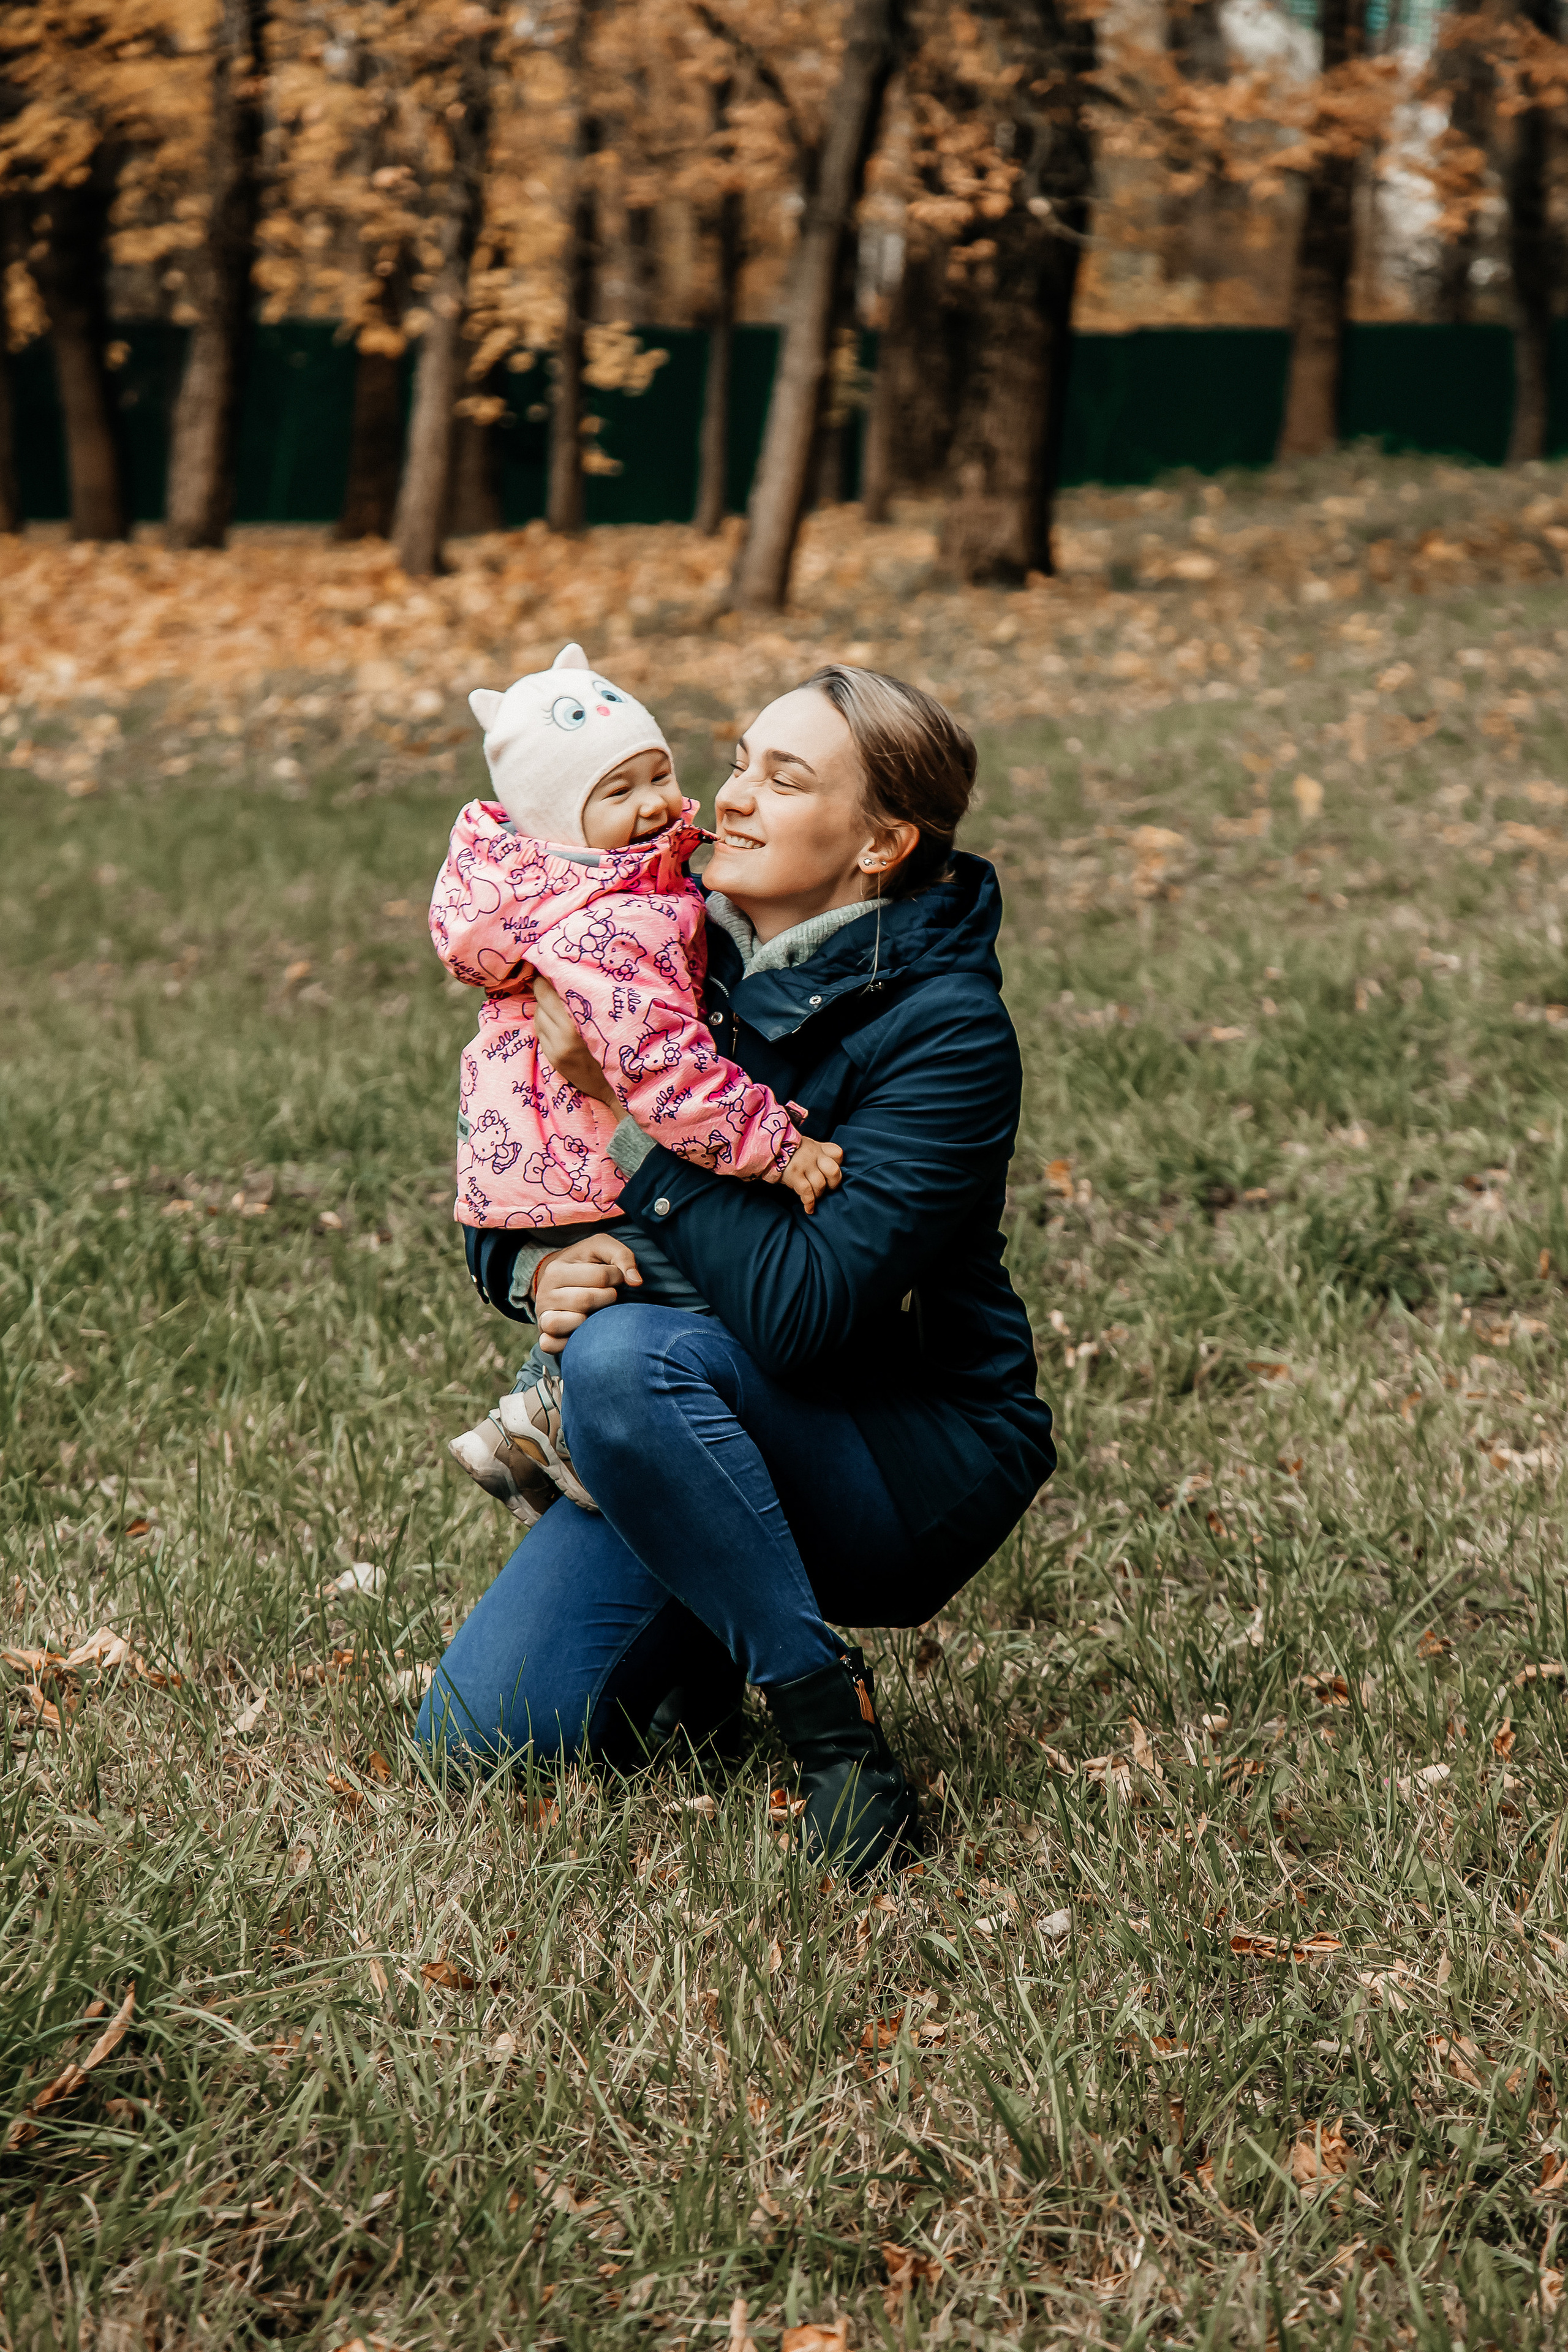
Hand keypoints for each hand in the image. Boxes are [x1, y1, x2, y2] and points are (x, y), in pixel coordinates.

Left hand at [531, 971, 617, 1111]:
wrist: (618, 1089)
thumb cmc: (621, 1051)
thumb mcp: (609, 1023)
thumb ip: (587, 1003)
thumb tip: (568, 977)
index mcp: (575, 1027)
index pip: (546, 993)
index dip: (546, 978)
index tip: (551, 968)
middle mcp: (561, 1038)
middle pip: (540, 1003)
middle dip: (545, 991)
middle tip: (556, 982)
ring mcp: (555, 1050)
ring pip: (537, 1017)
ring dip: (545, 1008)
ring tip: (561, 1006)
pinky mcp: (553, 1058)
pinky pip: (540, 1032)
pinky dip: (545, 1024)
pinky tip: (559, 1023)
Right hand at [533, 1231, 641, 1353]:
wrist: (557, 1278)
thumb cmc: (584, 1262)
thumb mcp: (600, 1247)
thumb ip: (621, 1256)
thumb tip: (636, 1282)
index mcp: (557, 1269)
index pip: (600, 1277)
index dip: (617, 1277)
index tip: (615, 1277)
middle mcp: (545, 1293)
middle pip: (585, 1300)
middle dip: (607, 1298)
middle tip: (609, 1295)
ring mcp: (543, 1316)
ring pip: (562, 1324)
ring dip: (587, 1322)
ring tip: (595, 1313)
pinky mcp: (544, 1335)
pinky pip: (549, 1345)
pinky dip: (565, 1343)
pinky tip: (582, 1334)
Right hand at [771, 1135, 844, 1214]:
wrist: (766, 1148)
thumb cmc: (787, 1152)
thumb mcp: (805, 1146)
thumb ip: (817, 1154)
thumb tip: (826, 1173)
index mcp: (818, 1148)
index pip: (838, 1154)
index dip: (838, 1164)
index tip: (829, 1172)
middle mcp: (813, 1155)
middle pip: (834, 1171)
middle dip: (834, 1183)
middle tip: (827, 1188)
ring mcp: (804, 1165)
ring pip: (820, 1184)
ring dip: (819, 1195)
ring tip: (814, 1198)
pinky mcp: (794, 1175)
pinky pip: (807, 1192)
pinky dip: (809, 1203)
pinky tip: (809, 1209)